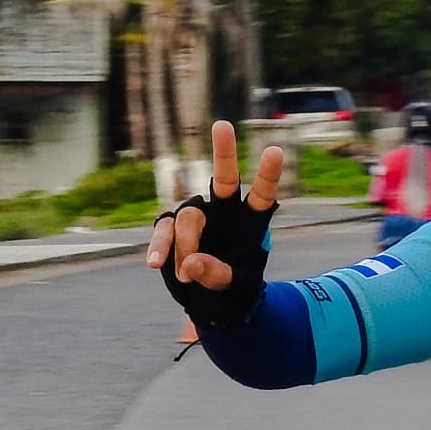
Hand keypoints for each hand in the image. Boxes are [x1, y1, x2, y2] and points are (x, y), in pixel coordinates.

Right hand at [147, 120, 284, 331]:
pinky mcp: (171, 228)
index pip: (261, 195)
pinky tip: (156, 262)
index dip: (267, 175)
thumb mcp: (234, 288)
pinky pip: (164, 230)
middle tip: (223, 125)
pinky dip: (160, 246)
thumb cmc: (232, 292)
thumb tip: (190, 263)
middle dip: (224, 152)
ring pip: (189, 217)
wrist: (209, 303)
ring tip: (186, 275)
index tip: (274, 151)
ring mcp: (196, 218)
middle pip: (224, 179)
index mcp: (250, 223)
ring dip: (186, 245)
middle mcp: (224, 213)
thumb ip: (217, 275)